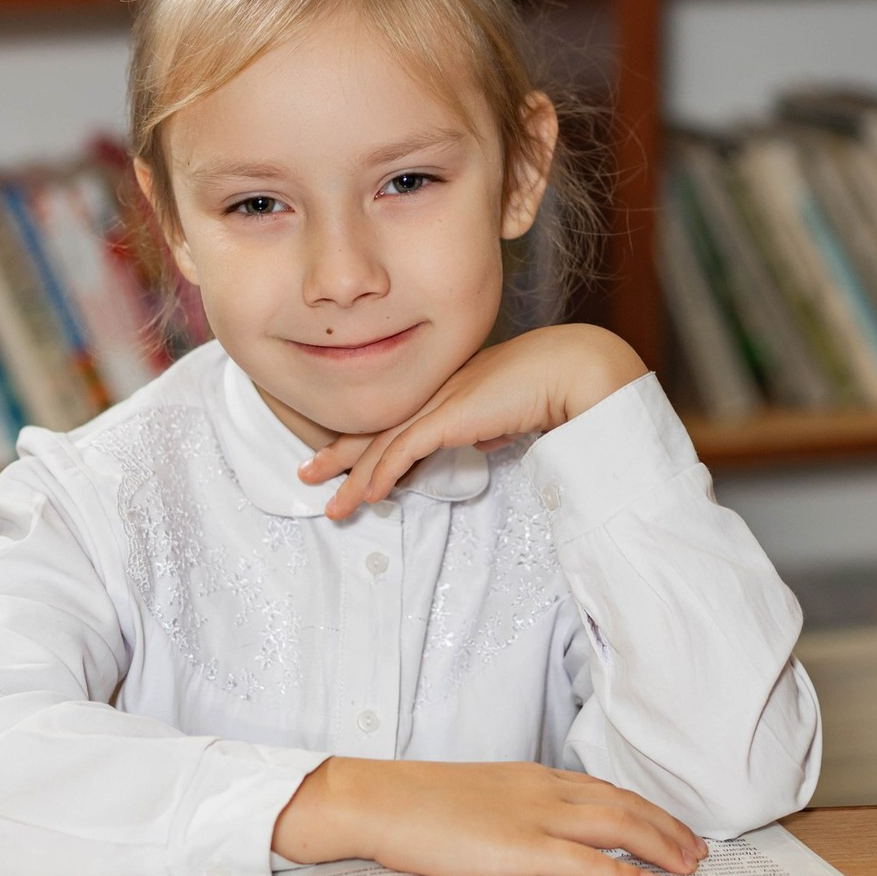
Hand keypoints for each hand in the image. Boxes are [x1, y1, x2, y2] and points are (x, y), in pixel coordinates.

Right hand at [274, 757, 706, 875]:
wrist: (381, 799)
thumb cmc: (418, 802)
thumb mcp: (476, 795)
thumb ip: (511, 805)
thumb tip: (532, 827)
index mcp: (529, 775)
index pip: (601, 787)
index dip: (642, 806)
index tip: (668, 823)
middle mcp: (540, 788)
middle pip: (620, 802)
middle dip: (664, 825)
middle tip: (698, 849)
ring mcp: (532, 815)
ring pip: (615, 824)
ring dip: (659, 844)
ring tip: (688, 865)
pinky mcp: (519, 846)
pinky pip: (584, 861)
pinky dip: (622, 873)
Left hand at [300, 325, 647, 519]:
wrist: (568, 369)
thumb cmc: (547, 386)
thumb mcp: (506, 412)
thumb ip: (487, 426)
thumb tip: (480, 444)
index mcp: (445, 387)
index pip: (394, 416)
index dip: (365, 440)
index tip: (343, 460)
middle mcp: (433, 390)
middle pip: (374, 426)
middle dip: (338, 454)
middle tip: (308, 474)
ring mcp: (438, 400)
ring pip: (382, 443)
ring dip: (354, 477)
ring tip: (334, 506)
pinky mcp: (449, 415)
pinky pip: (404, 449)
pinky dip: (383, 473)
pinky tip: (369, 495)